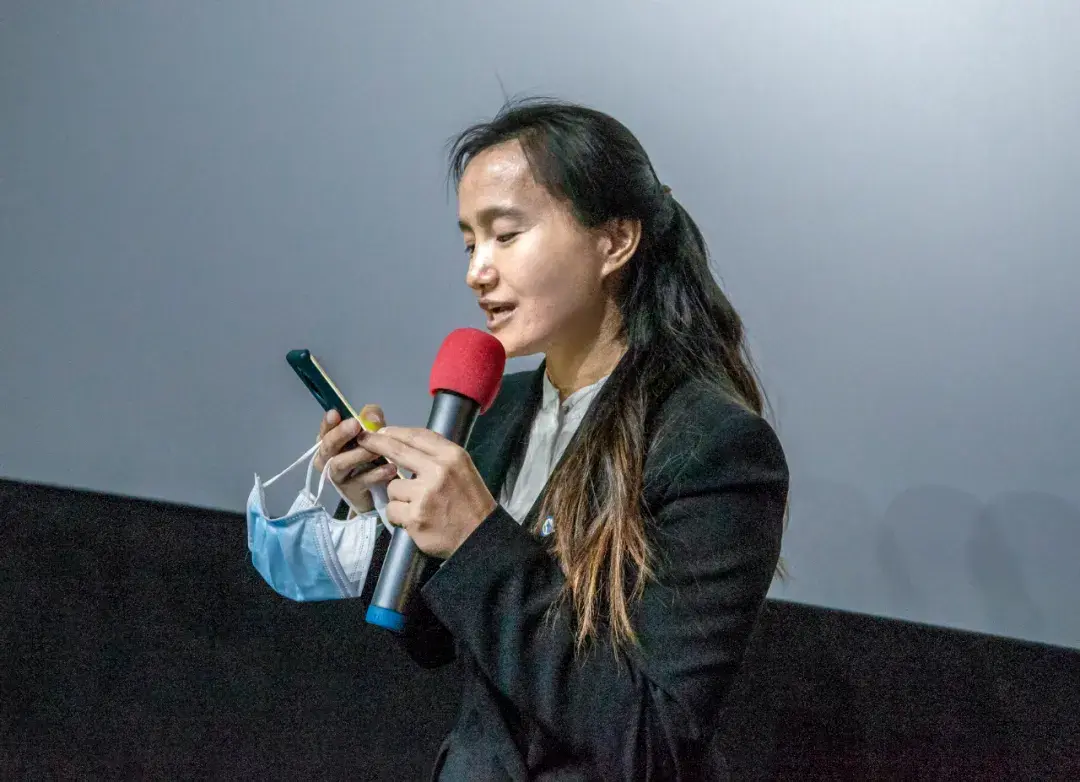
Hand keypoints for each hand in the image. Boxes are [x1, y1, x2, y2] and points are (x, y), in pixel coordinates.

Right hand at [314, 406, 397, 512]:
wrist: (380, 492)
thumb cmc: (372, 458)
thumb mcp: (373, 434)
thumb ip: (371, 420)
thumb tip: (372, 415)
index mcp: (331, 444)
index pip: (324, 431)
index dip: (328, 423)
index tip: (335, 413)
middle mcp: (328, 460)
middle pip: (327, 447)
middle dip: (340, 434)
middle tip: (355, 425)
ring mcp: (338, 477)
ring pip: (340, 464)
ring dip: (358, 454)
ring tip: (377, 450)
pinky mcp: (351, 492)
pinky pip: (360, 481)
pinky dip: (376, 474)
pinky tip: (391, 468)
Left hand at [357, 426, 496, 559]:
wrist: (480, 536)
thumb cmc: (469, 502)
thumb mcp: (462, 468)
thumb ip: (436, 455)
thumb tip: (403, 443)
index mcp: (452, 456)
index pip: (416, 436)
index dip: (394, 431)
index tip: (380, 431)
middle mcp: (438, 471)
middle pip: (397, 451)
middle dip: (376, 444)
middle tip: (364, 441)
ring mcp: (425, 495)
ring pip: (392, 487)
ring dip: (399, 497)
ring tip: (417, 506)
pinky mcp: (415, 517)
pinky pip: (392, 510)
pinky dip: (399, 516)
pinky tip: (414, 520)